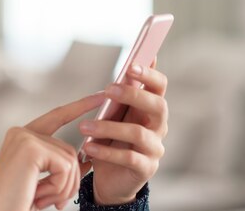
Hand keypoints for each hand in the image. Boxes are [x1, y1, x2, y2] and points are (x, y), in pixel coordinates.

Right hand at [0, 92, 105, 210]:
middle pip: (69, 149)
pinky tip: (39, 196)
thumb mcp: (44, 182)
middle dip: (69, 181)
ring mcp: (25, 137)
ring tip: (41, 199)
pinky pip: (65, 166)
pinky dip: (59, 188)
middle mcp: (21, 132)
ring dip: (63, 188)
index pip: (57, 116)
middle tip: (55, 202)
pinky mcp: (30, 148)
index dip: (80, 106)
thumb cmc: (14, 203)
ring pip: (70, 159)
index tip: (100, 96)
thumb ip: (62, 167)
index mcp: (21, 137)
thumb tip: (88, 159)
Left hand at [78, 59, 167, 204]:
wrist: (110, 179)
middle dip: (134, 95)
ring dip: (109, 127)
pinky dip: (106, 151)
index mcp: (150, 109)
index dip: (149, 75)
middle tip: (108, 89)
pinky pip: (128, 158)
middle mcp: (158, 127)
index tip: (131, 66)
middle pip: (158, 106)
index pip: (160, 87)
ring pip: (138, 133)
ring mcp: (154, 149)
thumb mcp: (114, 115)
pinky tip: (89, 147)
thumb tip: (127, 67)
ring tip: (84, 126)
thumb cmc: (111, 139)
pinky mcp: (145, 169)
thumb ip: (120, 95)